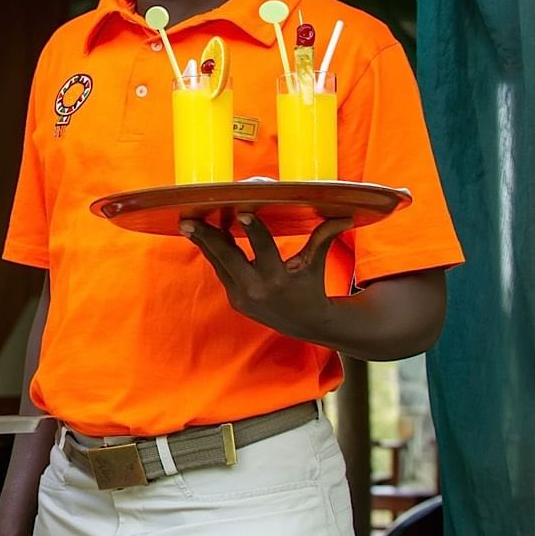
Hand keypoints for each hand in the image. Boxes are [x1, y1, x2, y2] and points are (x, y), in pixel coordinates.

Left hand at [180, 212, 351, 343]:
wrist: (306, 324)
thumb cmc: (312, 286)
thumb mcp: (316, 263)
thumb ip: (324, 237)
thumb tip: (346, 215)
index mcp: (279, 278)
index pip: (264, 249)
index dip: (253, 230)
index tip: (240, 211)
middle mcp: (257, 289)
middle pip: (228, 258)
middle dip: (207, 238)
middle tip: (189, 220)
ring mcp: (242, 296)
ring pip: (219, 263)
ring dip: (204, 242)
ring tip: (188, 223)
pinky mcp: (235, 299)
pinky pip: (220, 270)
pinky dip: (212, 253)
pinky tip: (201, 235)